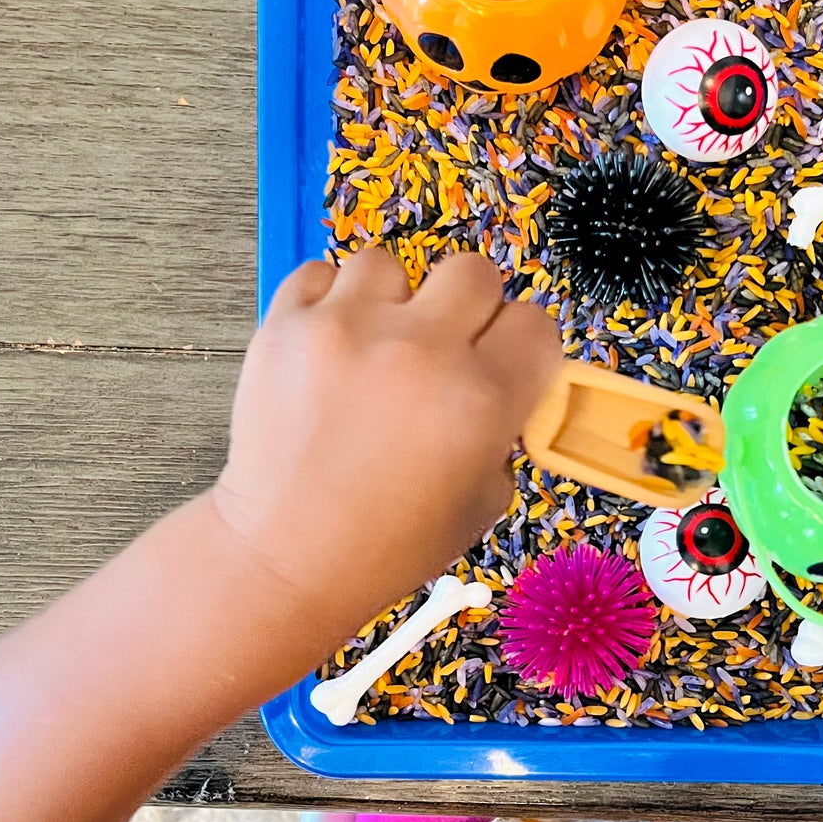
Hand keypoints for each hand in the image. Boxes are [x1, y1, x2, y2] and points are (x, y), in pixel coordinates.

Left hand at [212, 248, 560, 638]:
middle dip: (467, 310)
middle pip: (474, 272)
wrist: (286, 556)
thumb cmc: (388, 544)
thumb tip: (507, 386)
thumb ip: (503, 432)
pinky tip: (332, 348)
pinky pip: (321, 275)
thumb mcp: (483, 504)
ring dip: (391, 301)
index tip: (505, 364)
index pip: (536, 324)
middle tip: (443, 350)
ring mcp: (347, 330)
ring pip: (392, 265)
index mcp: (481, 399)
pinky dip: (328, 303)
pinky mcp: (286, 326)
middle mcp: (420, 351)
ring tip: (374, 349)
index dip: (524, 347)